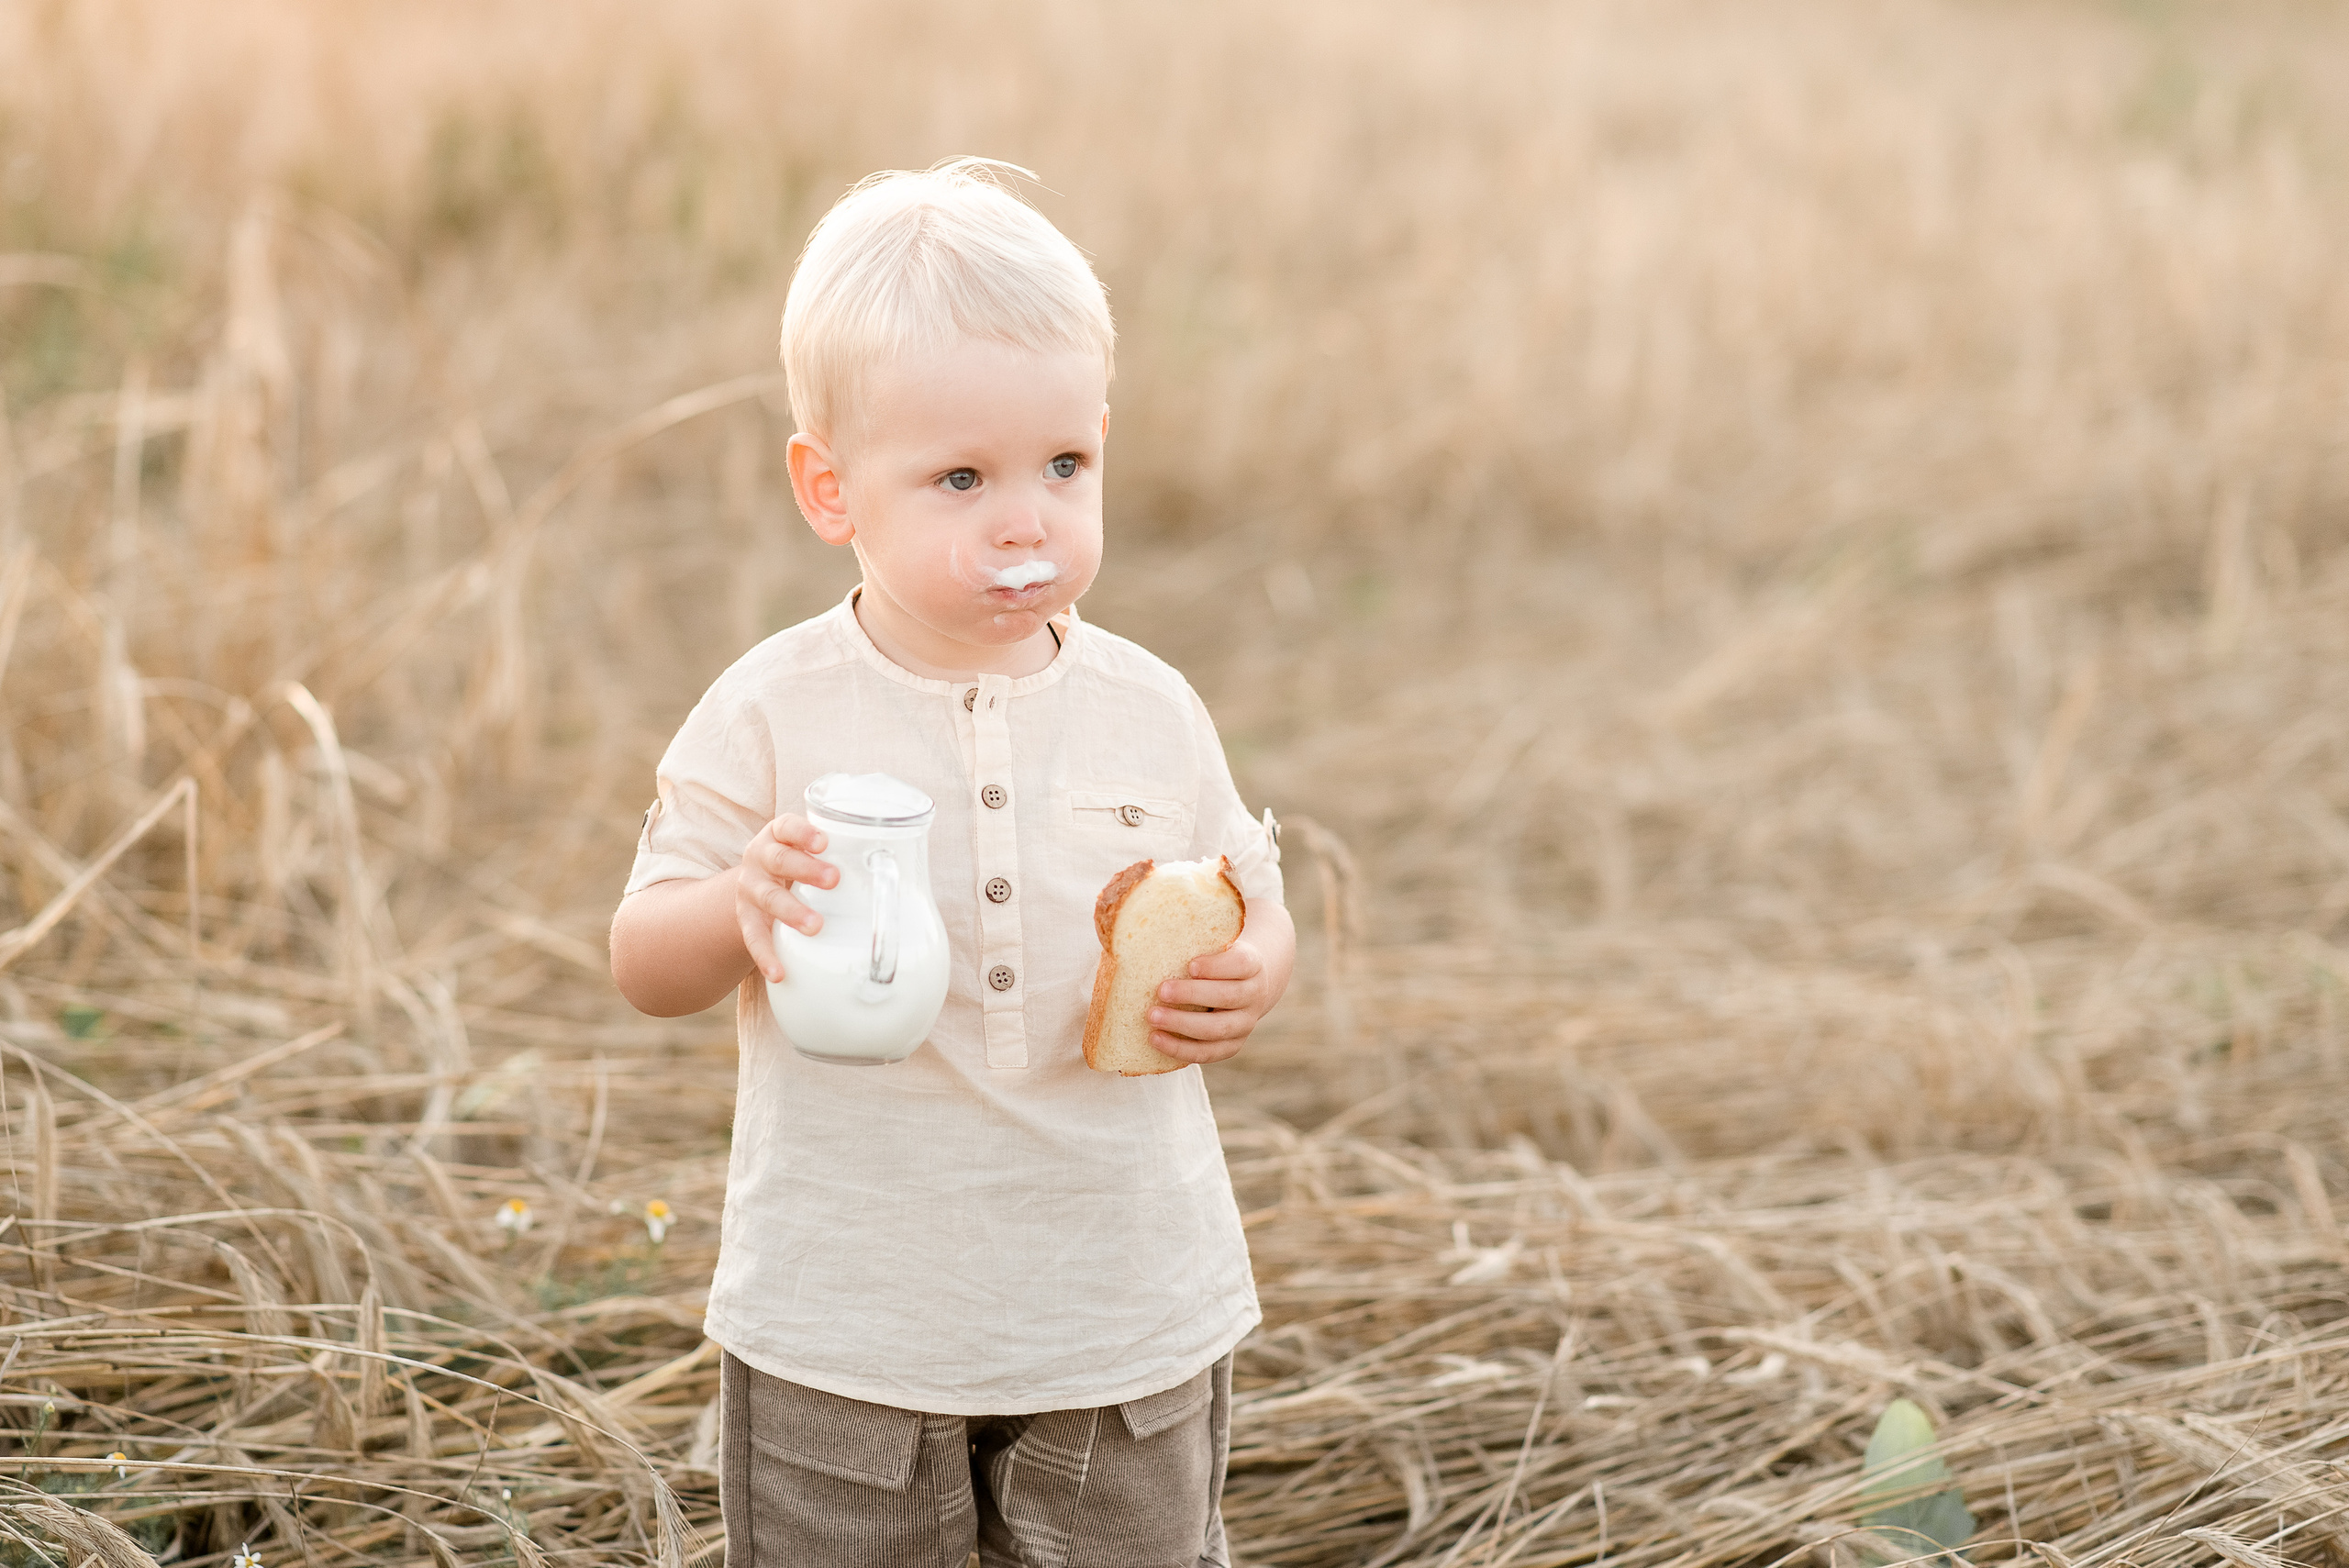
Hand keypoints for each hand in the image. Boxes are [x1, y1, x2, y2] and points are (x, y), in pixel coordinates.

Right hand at [734, 814, 837, 982]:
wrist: (756, 884)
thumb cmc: (797, 862)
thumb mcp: (809, 849)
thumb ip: (840, 851)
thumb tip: (897, 865)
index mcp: (778, 836)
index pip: (786, 827)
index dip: (803, 833)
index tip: (824, 842)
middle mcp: (760, 858)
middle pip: (779, 860)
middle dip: (807, 870)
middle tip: (834, 880)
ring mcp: (751, 889)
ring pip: (769, 898)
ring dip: (792, 912)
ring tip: (815, 926)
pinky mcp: (746, 918)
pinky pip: (754, 938)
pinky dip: (766, 956)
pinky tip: (779, 973)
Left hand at [1147, 932, 1288, 1065]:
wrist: (1245, 981)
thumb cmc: (1215, 955)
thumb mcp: (1213, 940)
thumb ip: (1189, 934)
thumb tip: (1130, 924)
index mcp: (1252, 964)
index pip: (1241, 964)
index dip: (1217, 966)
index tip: (1190, 964)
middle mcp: (1254, 995)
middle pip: (1229, 997)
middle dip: (1193, 994)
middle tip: (1160, 990)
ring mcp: (1246, 1023)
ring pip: (1218, 1029)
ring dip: (1183, 1025)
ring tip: (1152, 1017)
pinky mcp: (1233, 1044)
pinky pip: (1209, 1053)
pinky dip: (1182, 1049)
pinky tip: (1156, 1039)